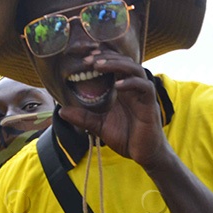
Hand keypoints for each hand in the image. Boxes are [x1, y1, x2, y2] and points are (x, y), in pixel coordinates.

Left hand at [57, 50, 167, 167]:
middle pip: (124, 62)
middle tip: (88, 59)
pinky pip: (145, 88)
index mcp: (122, 90)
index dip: (102, 58)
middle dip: (106, 57)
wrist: (144, 154)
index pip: (114, 65)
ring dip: (117, 64)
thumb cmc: (125, 137)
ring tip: (99, 66)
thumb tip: (61, 111)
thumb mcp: (99, 126)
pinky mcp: (150, 105)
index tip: (84, 58)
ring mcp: (143, 95)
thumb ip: (83, 117)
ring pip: (135, 69)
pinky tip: (117, 86)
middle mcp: (133, 88)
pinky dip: (132, 83)